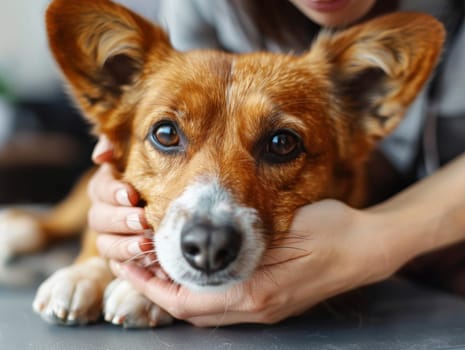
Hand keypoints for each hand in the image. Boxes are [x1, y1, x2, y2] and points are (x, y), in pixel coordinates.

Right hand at [89, 136, 149, 260]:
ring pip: (105, 245)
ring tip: (146, 245)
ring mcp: (110, 238)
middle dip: (121, 220)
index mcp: (107, 188)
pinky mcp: (121, 259)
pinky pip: (119, 268)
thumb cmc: (157, 178)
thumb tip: (100, 155)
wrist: (175, 207)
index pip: (100, 189)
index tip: (131, 194)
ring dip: (124, 246)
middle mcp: (104, 214)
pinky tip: (149, 266)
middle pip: (99, 219)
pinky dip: (131, 268)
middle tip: (143, 220)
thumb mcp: (141, 158)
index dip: (113, 192)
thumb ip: (118, 148)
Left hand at [105, 200, 400, 326]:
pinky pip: (223, 306)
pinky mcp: (271, 303)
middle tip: (132, 263)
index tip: (130, 264)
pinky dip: (199, 292)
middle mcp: (256, 308)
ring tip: (154, 267)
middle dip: (156, 290)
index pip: (188, 300)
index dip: (152, 286)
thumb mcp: (286, 226)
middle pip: (191, 311)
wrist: (365, 249)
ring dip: (175, 292)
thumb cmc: (331, 231)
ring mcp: (264, 310)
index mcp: (256, 292)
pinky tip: (192, 272)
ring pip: (205, 312)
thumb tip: (200, 243)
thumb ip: (243, 241)